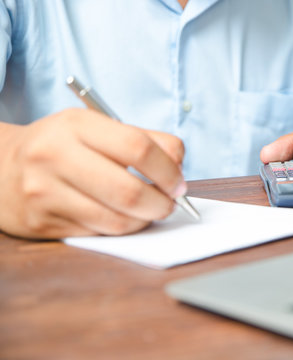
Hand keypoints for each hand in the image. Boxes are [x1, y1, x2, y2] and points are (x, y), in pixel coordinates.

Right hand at [0, 108, 184, 238]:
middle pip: (130, 191)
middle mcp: (56, 156)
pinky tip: (124, 218)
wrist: (0, 168)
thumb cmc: (62, 147)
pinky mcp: (44, 223)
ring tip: (150, 211)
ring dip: (145, 220)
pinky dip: (123, 229)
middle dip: (162, 203)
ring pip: (117, 220)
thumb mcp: (96, 128)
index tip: (178, 182)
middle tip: (170, 203)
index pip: (138, 148)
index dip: (168, 170)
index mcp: (76, 125)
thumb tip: (178, 167)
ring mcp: (46, 192)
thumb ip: (143, 139)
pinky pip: (100, 233)